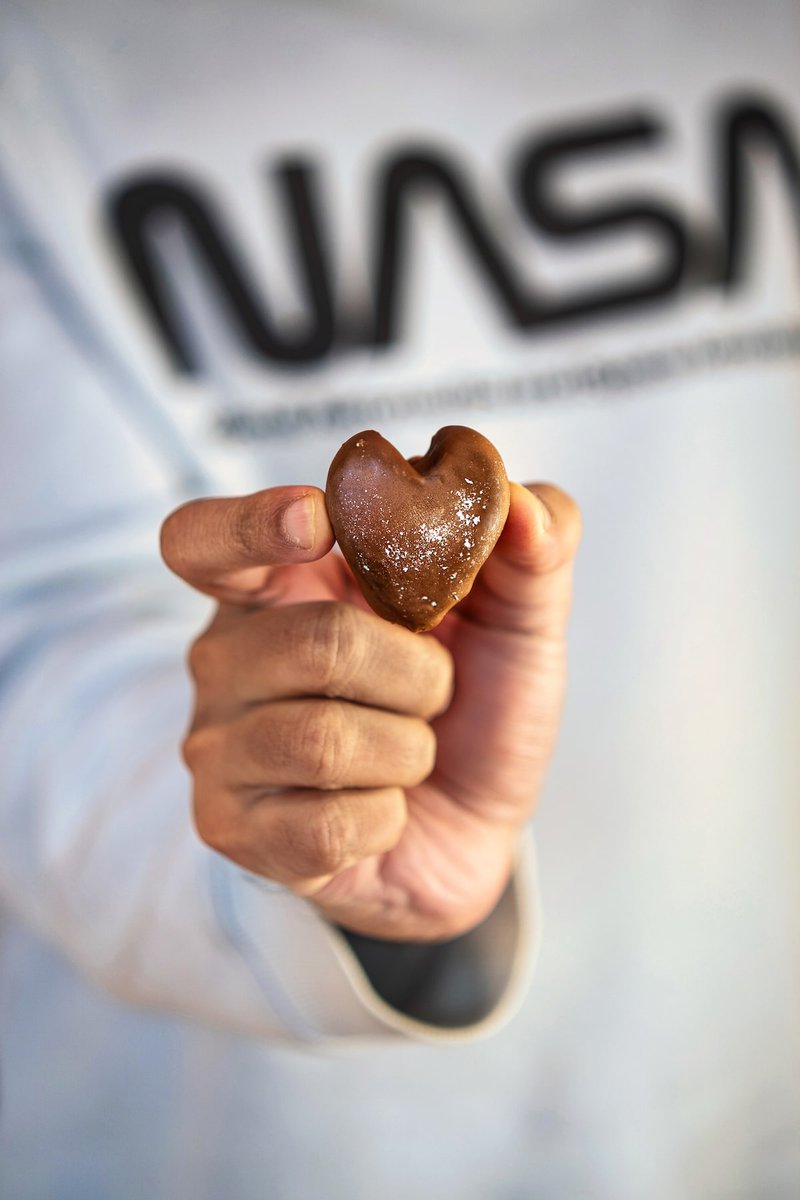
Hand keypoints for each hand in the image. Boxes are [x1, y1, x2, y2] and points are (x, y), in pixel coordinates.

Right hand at [161, 478, 580, 939]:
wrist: (477, 831)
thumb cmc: (477, 711)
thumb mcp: (521, 623)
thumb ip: (533, 548)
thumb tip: (520, 503)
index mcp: (279, 586)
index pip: (201, 538)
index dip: (249, 523)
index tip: (318, 522)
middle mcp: (228, 660)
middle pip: (312, 642)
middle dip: (414, 673)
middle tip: (434, 692)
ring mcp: (221, 750)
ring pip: (320, 741)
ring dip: (406, 751)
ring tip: (411, 753)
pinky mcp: (234, 833)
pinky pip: (324, 825)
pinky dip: (386, 817)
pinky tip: (386, 810)